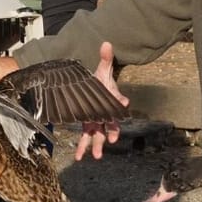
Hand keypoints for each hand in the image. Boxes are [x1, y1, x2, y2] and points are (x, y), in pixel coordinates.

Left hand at [74, 42, 129, 160]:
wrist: (93, 89)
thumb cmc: (100, 81)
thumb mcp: (102, 70)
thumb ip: (105, 58)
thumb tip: (106, 43)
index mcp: (111, 100)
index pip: (117, 102)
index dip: (120, 103)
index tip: (124, 104)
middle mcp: (106, 113)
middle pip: (111, 124)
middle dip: (111, 133)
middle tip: (111, 140)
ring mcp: (97, 121)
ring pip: (98, 135)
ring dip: (96, 145)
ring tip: (95, 155)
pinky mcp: (88, 125)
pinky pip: (85, 137)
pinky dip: (82, 147)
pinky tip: (78, 157)